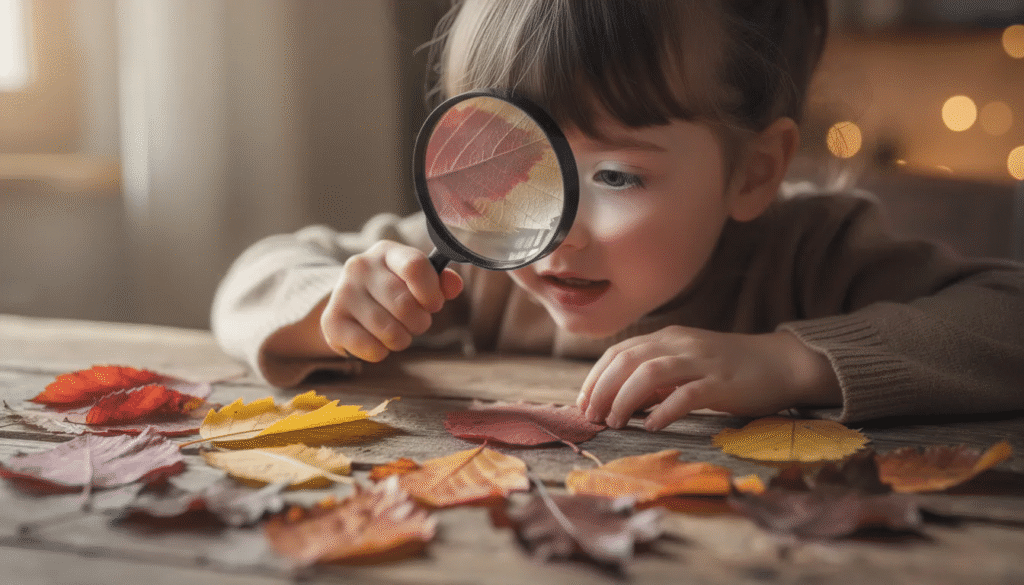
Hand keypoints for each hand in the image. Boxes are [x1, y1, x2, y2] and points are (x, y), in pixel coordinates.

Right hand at [320, 241, 462, 361]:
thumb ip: (440, 282)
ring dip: (402, 340)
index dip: (431, 293)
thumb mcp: (417, 281)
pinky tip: (377, 341)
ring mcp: (342, 292)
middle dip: (419, 322)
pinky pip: (370, 348)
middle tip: (416, 323)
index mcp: (387, 251)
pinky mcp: (331, 320)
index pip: (415, 266)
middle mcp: (360, 266)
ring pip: (388, 330)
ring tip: (398, 333)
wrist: (350, 306)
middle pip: (404, 304)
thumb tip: (454, 286)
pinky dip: (382, 352)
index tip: (433, 305)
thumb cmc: (393, 292)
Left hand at [576, 326, 840, 430]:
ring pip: (650, 373)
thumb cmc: (730, 369)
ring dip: (625, 399)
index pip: (619, 352)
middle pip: (627, 360)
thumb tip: (620, 401)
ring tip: (615, 422)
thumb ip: (656, 379)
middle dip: (602, 389)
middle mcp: (680, 344)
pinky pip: (687, 394)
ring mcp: (701, 361)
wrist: (782, 363)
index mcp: (668, 338)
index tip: (582, 403)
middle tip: (591, 416)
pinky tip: (651, 426)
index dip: (595, 377)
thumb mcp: (686, 365)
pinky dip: (664, 411)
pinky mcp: (722, 382)